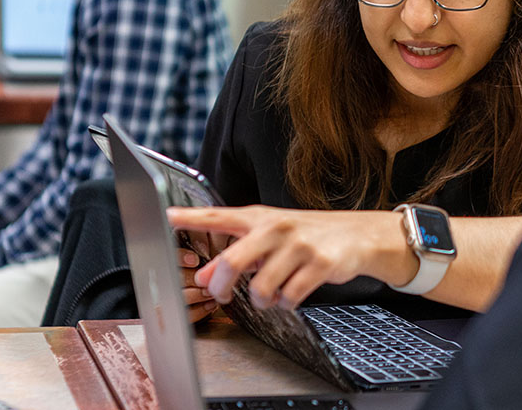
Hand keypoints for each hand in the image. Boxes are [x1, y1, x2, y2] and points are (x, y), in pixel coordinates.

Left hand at [165, 206, 411, 310]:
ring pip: (261, 288)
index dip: (191, 218)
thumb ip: (235, 255)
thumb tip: (204, 276)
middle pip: (233, 261)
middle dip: (221, 287)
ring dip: (261, 301)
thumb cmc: (304, 236)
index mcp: (258, 218)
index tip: (166, 217)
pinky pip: (289, 297)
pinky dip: (286, 304)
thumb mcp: (267, 240)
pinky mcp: (319, 263)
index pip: (218, 216)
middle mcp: (276, 228)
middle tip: (222, 295)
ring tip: (269, 295)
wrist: (356, 235)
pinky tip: (291, 296)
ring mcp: (298, 245)